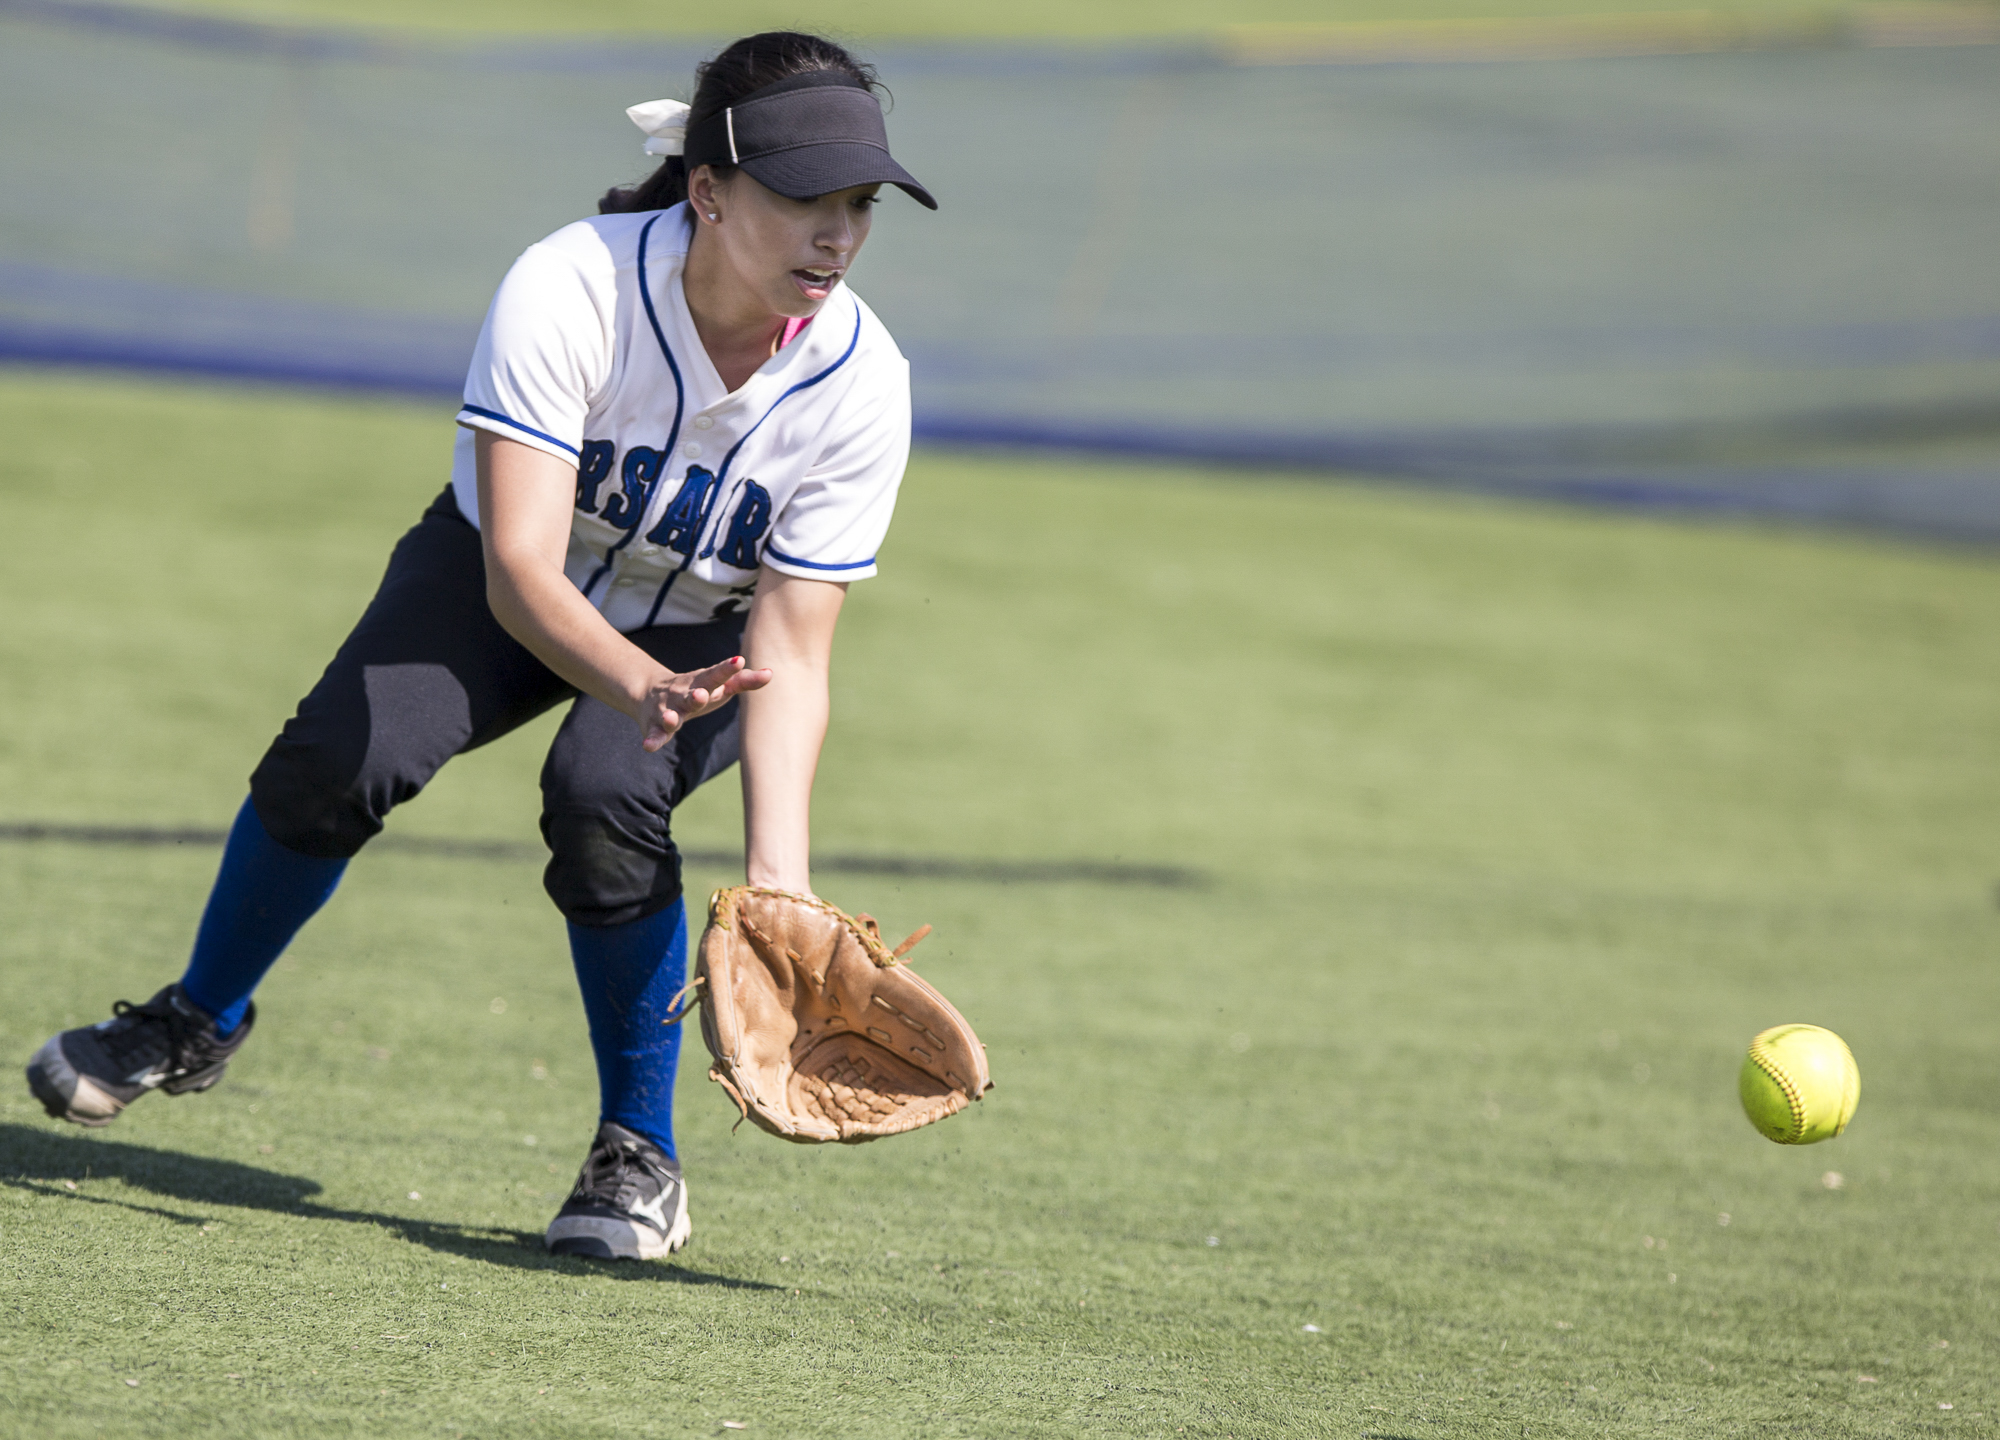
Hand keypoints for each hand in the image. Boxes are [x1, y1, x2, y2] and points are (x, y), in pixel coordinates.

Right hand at [635, 655, 771, 751]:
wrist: (650, 691)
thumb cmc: (697, 689)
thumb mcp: (720, 685)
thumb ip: (744, 681)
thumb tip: (771, 673)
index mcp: (703, 683)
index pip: (717, 675)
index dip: (728, 669)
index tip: (739, 661)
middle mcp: (684, 694)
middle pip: (691, 695)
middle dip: (696, 696)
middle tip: (702, 694)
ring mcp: (668, 709)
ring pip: (669, 714)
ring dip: (670, 717)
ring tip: (672, 718)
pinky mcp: (654, 725)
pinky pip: (654, 733)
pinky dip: (652, 740)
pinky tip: (648, 747)